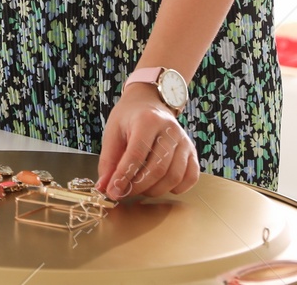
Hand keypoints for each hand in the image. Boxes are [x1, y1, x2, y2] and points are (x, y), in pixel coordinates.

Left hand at [95, 82, 198, 198]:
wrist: (149, 103)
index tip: (113, 191)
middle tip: (124, 192)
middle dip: (138, 187)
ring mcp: (184, 141)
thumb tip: (104, 187)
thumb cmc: (129, 118)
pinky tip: (161, 185)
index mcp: (147, 120)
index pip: (136, 155)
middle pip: (157, 168)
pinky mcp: (192, 151)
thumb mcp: (113, 132)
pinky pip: (191, 177)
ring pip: (174, 176)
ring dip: (154, 190)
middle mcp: (170, 130)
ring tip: (140, 188)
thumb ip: (108, 161)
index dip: (124, 177)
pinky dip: (176, 188)